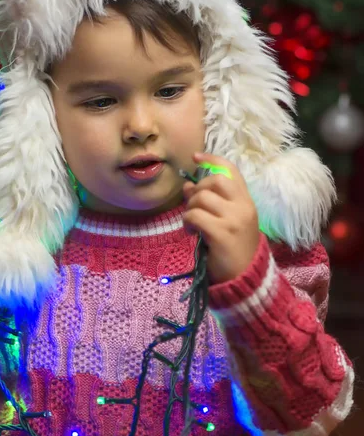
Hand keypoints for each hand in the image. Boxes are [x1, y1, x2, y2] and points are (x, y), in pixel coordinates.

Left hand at [182, 152, 260, 283]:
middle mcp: (243, 206)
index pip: (231, 170)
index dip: (212, 159)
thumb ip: (212, 201)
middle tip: (193, 206)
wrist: (246, 278)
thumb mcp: (228, 221)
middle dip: (197, 190)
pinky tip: (191, 232)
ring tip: (191, 223)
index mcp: (246, 201)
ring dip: (190, 209)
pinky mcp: (222, 233)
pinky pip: (195, 216)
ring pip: (201, 198)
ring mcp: (234, 219)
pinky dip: (187, 222)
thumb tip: (187, 184)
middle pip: (214, 181)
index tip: (195, 157)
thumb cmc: (234, 248)